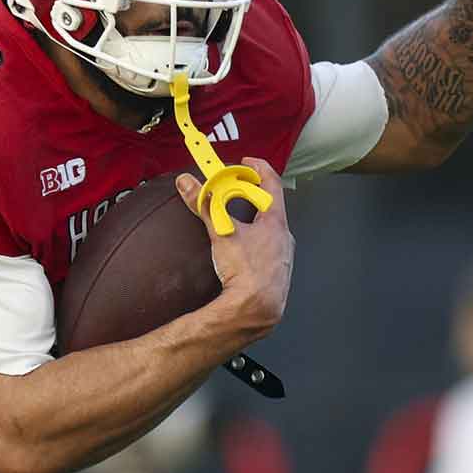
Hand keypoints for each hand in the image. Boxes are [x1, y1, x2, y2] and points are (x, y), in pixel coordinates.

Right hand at [175, 158, 293, 341]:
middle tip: (237, 190)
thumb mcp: (221, 232)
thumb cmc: (245, 271)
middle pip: (271, 207)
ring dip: (255, 220)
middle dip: (252, 195)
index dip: (260, 169)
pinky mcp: (278, 273)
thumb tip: (188, 183)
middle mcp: (285, 237)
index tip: (247, 163)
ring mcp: (283, 257)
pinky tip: (244, 249)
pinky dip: (257, 240)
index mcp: (276, 222)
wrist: (256, 309)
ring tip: (237, 219)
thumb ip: (205, 204)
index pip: (273, 184)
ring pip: (271, 229)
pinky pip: (269, 248)